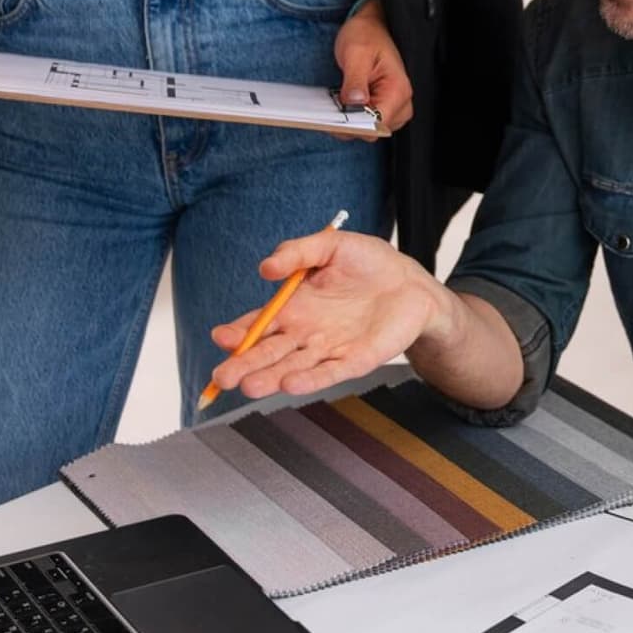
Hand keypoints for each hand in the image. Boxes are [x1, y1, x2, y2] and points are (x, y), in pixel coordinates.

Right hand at [210, 227, 445, 400]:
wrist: (411, 282)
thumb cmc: (369, 263)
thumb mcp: (331, 246)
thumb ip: (296, 252)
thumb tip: (265, 268)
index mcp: (293, 307)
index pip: (257, 325)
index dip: (237, 333)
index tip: (221, 338)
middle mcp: (304, 333)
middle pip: (267, 353)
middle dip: (244, 365)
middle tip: (222, 378)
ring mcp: (328, 349)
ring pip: (292, 367)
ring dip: (270, 378)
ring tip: (249, 386)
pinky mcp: (354, 360)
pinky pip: (329, 373)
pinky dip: (310, 379)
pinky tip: (290, 384)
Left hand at [334, 0, 412, 129]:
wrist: (373, 27)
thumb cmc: (367, 35)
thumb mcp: (356, 52)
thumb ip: (355, 80)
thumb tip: (353, 103)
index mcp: (398, 90)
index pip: (376, 124)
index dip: (353, 124)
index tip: (333, 116)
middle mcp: (401, 103)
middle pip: (372, 131)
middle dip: (349, 121)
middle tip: (333, 102)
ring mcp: (394, 108)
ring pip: (368, 130)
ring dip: (349, 119)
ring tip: (340, 98)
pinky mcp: (384, 108)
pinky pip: (366, 122)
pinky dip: (352, 116)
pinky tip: (343, 101)